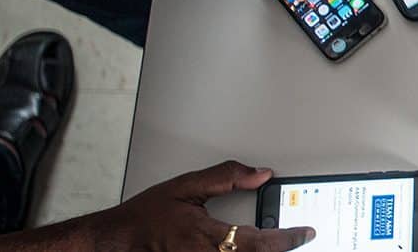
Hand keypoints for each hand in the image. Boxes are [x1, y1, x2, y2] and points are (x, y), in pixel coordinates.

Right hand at [98, 161, 313, 250]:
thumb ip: (224, 177)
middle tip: (300, 240)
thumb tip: (260, 174)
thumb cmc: (143, 218)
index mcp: (204, 237)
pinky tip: (254, 250)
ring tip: (277, 244)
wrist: (112, 241)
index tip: (305, 233)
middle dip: (280, 250)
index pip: (258, 242)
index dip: (287, 238)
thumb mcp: (183, 187)